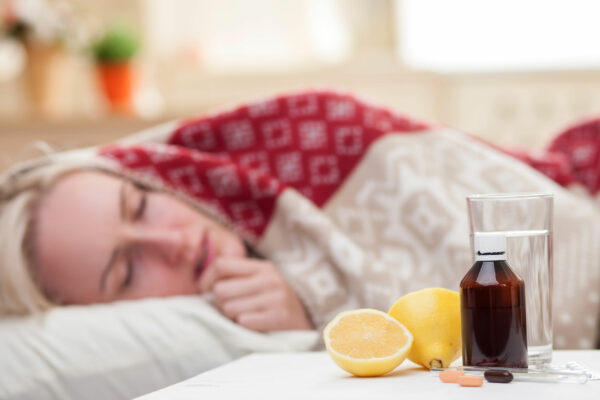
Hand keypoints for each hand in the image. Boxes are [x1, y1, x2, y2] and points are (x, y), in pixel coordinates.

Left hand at [198, 257, 313, 331]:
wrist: (309, 323)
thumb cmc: (276, 303)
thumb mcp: (261, 282)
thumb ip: (237, 277)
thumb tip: (203, 284)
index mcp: (262, 267)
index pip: (220, 264)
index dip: (206, 279)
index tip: (205, 291)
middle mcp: (269, 279)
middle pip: (220, 290)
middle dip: (220, 303)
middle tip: (232, 308)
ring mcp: (275, 297)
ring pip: (229, 308)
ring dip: (232, 317)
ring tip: (247, 316)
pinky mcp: (278, 316)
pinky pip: (243, 322)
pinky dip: (245, 326)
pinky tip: (256, 324)